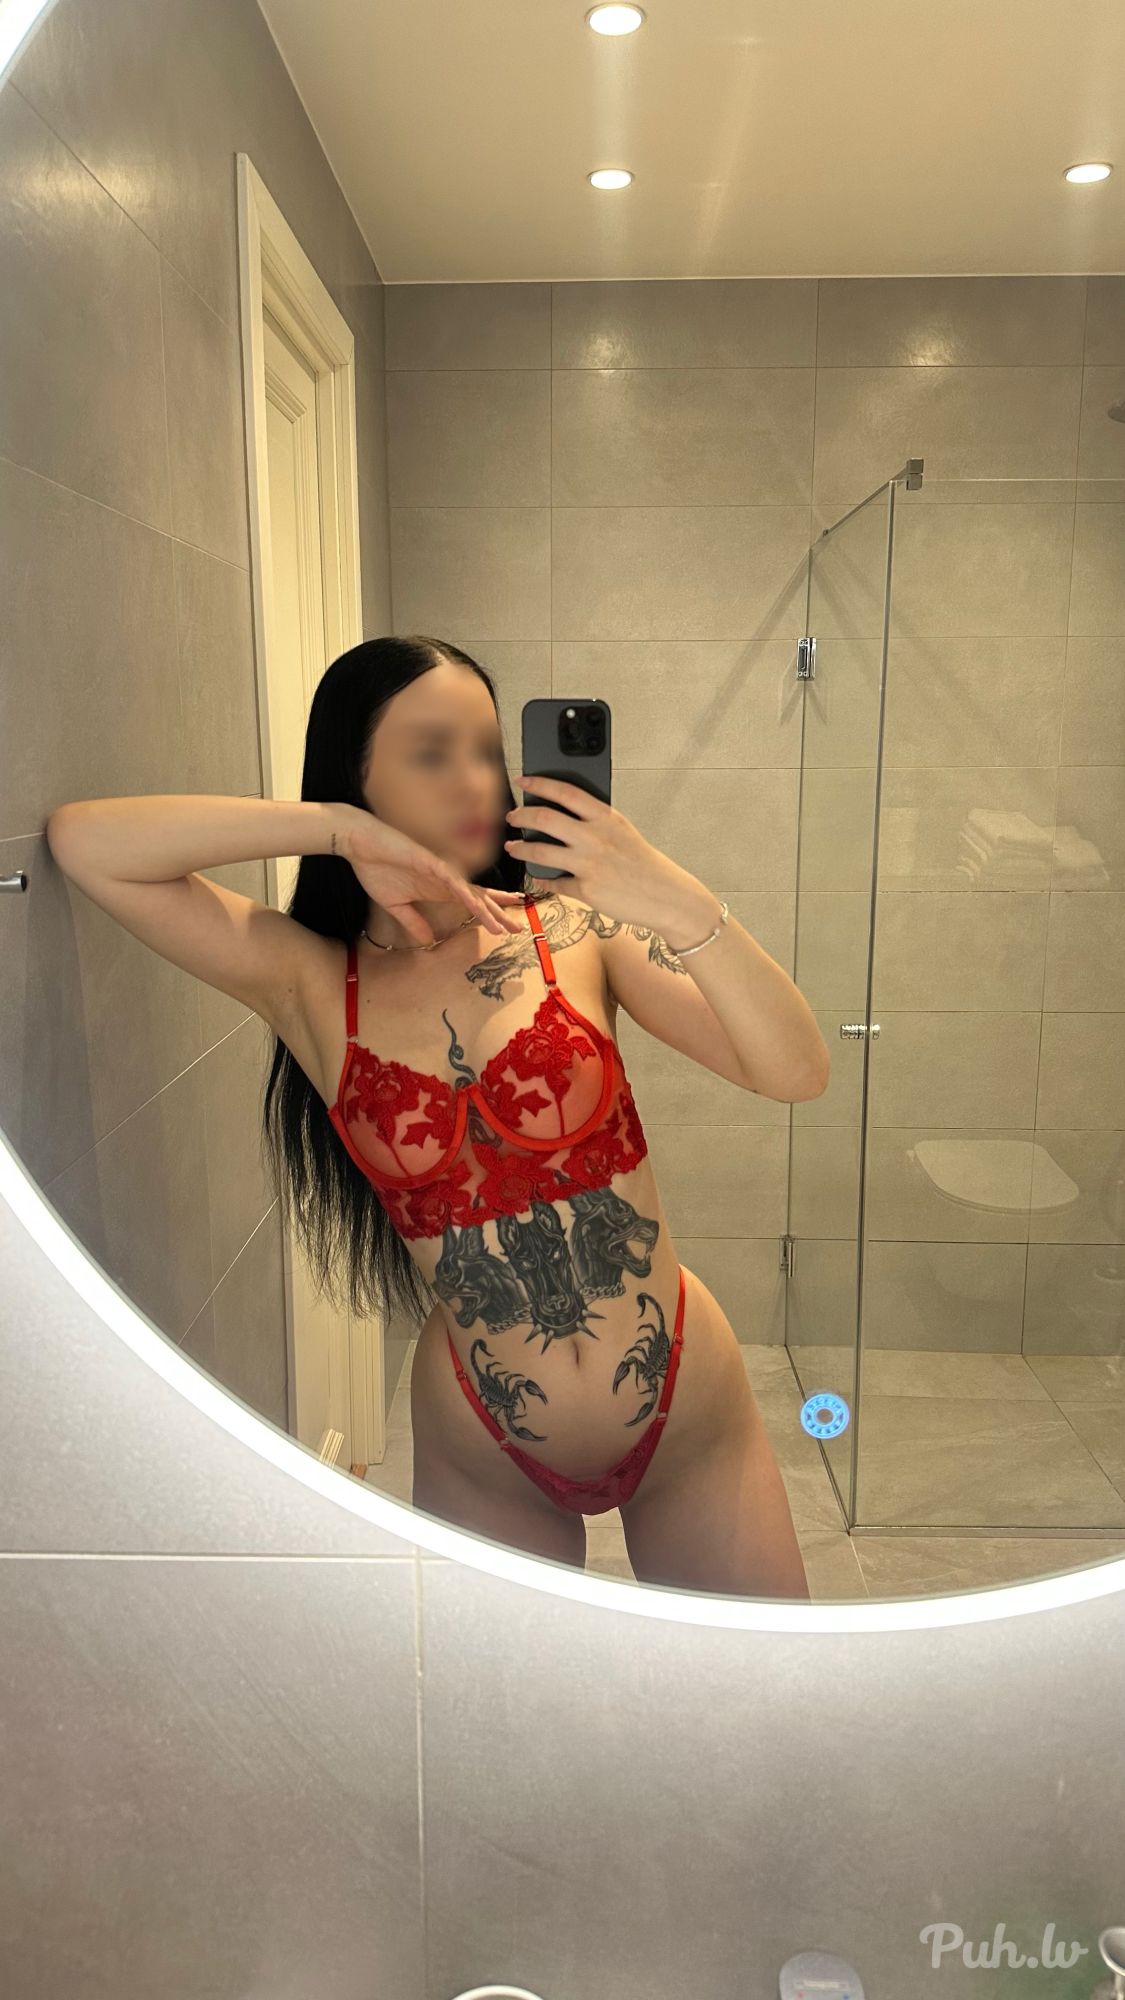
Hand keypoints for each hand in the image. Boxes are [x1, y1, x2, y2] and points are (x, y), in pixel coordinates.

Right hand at [338, 810, 526, 945]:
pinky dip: (465, 893)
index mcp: (438, 888)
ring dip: (487, 909)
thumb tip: (427, 942)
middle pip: (478, 897)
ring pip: (469, 891)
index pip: (470, 901)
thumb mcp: (395, 905)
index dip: (489, 913)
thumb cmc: (375, 868)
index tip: (505, 927)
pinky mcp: (429, 861)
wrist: (358, 843)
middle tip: (518, 928)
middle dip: (498, 912)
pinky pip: (452, 879)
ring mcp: (439, 869)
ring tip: (502, 925)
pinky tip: (477, 905)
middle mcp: (444, 878)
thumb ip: (413, 922)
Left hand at [504, 775, 714, 937]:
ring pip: (540, 851)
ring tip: (512, 848)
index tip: (522, 781)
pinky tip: (538, 877)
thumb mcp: (622, 831)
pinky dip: (542, 879)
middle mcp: (594, 837)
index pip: (565, 792)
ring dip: (520, 849)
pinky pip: (554, 882)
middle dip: (520, 816)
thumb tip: (562, 815)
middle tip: (512, 817)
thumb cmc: (643, 863)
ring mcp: (588, 864)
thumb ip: (595, 822)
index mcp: (605, 817)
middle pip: (544, 818)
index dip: (539, 784)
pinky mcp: (585, 889)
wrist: (665, 895)